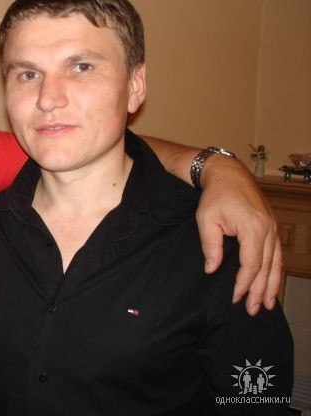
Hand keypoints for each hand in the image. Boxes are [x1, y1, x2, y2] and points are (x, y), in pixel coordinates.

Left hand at [197, 154, 281, 314]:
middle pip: (266, 267)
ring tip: (267, 304)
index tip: (235, 297)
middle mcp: (268, 229)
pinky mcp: (272, 227)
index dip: (244, 284)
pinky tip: (273, 283)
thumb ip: (210, 245)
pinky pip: (277, 254)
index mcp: (252, 228)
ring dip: (272, 285)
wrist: (228, 174)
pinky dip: (275, 270)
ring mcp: (273, 228)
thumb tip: (212, 269)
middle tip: (253, 310)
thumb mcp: (206, 219)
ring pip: (276, 262)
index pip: (251, 264)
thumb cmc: (215, 195)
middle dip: (260, 291)